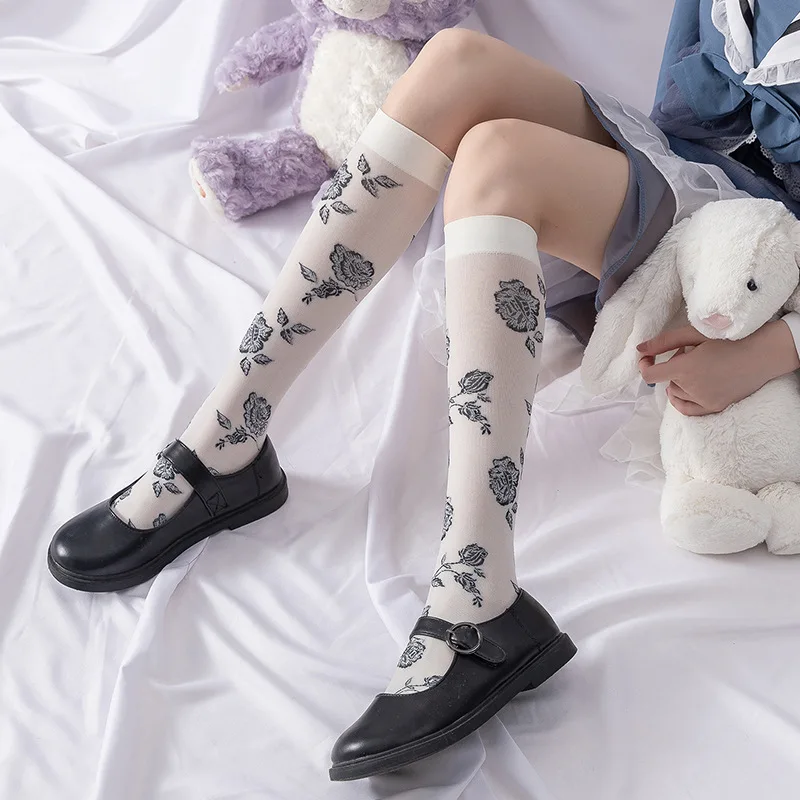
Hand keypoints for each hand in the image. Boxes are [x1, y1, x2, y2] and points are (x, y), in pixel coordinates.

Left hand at [637, 322, 798, 415]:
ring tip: (698, 367)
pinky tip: (686, 389)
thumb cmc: (728, 339)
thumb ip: (664, 342)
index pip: (650, 375)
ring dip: (680, 382)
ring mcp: (704, 400)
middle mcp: (692, 388)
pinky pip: (687, 410)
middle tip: (690, 353)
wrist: (761, 354)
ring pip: (677, 394)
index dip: (645, 366)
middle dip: (673, 368)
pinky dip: (682, 400)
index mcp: (685, 368)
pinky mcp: (714, 407)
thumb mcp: (694, 334)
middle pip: (667, 381)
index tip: (648, 358)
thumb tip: (639, 350)